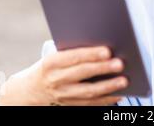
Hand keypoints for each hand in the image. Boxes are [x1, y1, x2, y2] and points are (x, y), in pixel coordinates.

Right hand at [2, 46, 128, 105]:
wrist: (29, 91)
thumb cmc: (50, 67)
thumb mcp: (55, 57)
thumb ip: (74, 52)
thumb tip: (102, 48)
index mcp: (52, 63)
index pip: (74, 57)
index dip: (91, 54)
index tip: (107, 51)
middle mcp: (56, 80)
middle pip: (83, 73)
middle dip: (103, 69)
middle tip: (120, 63)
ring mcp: (62, 95)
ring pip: (88, 92)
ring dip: (108, 87)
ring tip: (124, 81)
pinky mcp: (69, 106)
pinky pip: (90, 104)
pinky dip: (106, 100)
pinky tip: (118, 94)